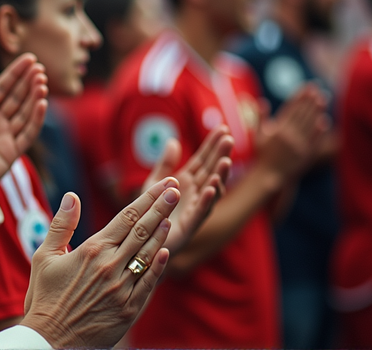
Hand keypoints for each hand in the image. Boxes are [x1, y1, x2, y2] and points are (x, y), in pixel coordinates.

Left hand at [0, 53, 48, 195]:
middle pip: (17, 97)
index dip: (15, 73)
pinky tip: (42, 103)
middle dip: (28, 83)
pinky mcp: (13, 151)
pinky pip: (28, 132)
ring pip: (25, 112)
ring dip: (34, 97)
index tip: (29, 59)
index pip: (2, 88)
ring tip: (42, 83)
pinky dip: (36, 118)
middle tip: (39, 69)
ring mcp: (6, 135)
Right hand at [20, 178, 180, 347]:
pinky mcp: (129, 309)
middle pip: (143, 230)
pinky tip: (165, 251)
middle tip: (177, 189)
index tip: (164, 184)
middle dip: (162, 207)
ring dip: (162, 233)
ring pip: (149, 254)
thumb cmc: (45, 298)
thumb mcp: (44, 257)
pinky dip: (159, 265)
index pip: (127, 217)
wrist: (50, 341)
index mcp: (92, 250)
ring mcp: (122, 288)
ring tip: (172, 215)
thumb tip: (72, 196)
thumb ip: (61, 225)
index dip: (148, 198)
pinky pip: (149, 282)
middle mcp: (110, 266)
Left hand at [142, 127, 232, 253]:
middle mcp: (194, 194)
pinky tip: (213, 187)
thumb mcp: (154, 184)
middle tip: (229, 139)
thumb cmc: (149, 213)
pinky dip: (207, 200)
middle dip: (220, 155)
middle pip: (210, 171)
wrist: (141, 242)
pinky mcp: (190, 226)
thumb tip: (173, 141)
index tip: (223, 128)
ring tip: (226, 161)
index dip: (212, 145)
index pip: (202, 159)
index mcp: (186, 182)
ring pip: (211, 191)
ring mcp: (194, 209)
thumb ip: (164, 164)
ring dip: (220, 177)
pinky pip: (201, 212)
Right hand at [257, 84, 327, 178]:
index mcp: (278, 129)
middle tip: (317, 88)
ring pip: (309, 123)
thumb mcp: (258, 136)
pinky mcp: (306, 154)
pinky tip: (324, 120)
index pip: (291, 108)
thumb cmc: (262, 156)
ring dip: (316, 110)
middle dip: (309, 100)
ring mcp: (299, 145)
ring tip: (322, 99)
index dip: (299, 97)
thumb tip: (263, 102)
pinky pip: (314, 139)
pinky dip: (319, 129)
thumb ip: (260, 118)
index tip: (306, 87)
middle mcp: (289, 136)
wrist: (269, 176)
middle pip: (302, 113)